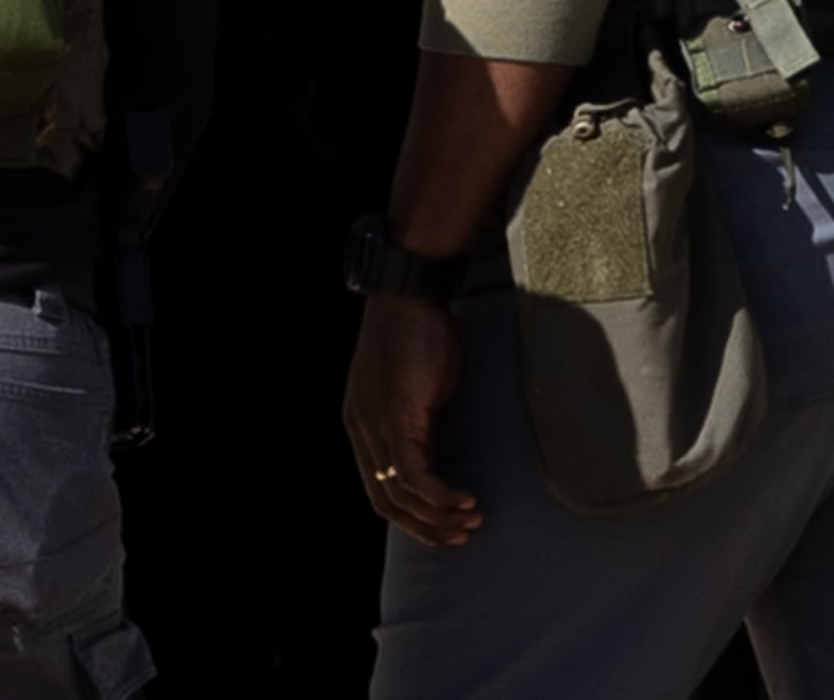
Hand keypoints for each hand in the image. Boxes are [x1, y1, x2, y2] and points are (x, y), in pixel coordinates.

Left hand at [342, 294, 480, 546]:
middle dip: (425, 528)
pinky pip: (412, 474)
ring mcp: (374, 425)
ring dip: (439, 516)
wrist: (410, 295)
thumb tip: (442, 460)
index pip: (378, 489)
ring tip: (472, 521)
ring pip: (399, 494)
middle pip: (385, 502)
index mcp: (362, 426)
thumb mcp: (417, 393)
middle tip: (461, 537)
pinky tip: (466, 501)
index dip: (412, 517)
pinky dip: (440, 496)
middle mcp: (361, 431)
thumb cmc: (419, 336)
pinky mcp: (394, 416)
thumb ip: (421, 427)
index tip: (446, 527)